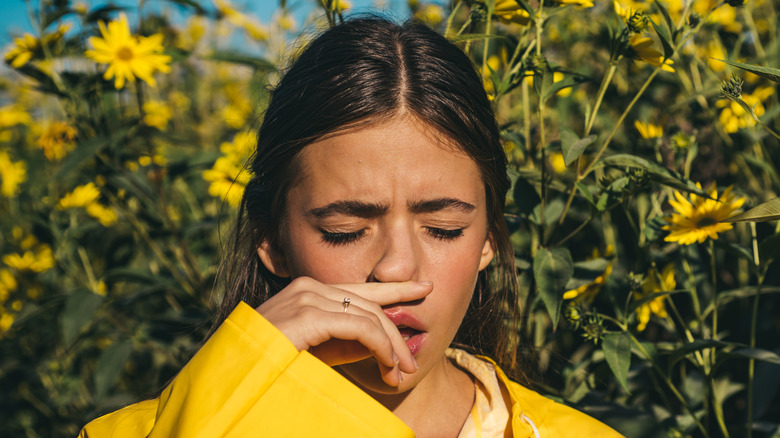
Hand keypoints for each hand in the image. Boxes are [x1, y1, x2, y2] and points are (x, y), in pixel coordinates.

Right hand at [254, 276, 432, 385]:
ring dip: (390, 348)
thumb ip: (347, 342)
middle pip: (369, 303)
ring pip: (369, 315)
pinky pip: (359, 327)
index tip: (424, 289)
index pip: (360, 288)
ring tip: (398, 374)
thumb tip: (382, 342)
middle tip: (409, 366)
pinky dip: (379, 346)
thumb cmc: (274, 367)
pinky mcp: (307, 315)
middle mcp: (308, 288)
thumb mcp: (319, 353)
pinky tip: (386, 364)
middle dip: (396, 335)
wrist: (237, 378)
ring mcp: (306, 298)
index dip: (395, 289)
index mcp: (308, 292)